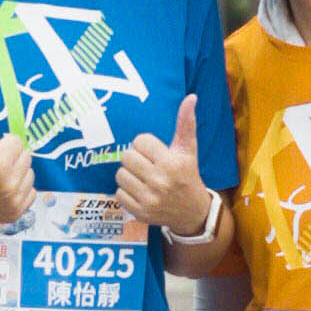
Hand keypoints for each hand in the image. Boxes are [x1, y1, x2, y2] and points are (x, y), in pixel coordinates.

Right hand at [0, 94, 31, 228]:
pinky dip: (21, 188)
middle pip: (26, 157)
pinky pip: (31, 192)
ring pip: (30, 174)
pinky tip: (5, 188)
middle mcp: (9, 186)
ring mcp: (13, 202)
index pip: (16, 142)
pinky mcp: (15, 214)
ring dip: (18, 171)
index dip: (3, 143)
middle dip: (12, 156)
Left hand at [116, 93, 214, 236]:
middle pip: (127, 157)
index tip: (155, 153)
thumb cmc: (188, 175)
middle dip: (136, 159)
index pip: (140, 141)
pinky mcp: (140, 212)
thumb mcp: (188, 149)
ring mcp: (149, 199)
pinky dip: (126, 192)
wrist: (192, 212)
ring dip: (129, 175)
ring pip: (120, 175)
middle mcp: (160, 181)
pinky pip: (118, 193)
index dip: (146, 145)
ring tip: (143, 178)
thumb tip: (191, 97)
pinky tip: (140, 192)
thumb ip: (186, 123)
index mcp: (171, 163)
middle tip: (147, 165)